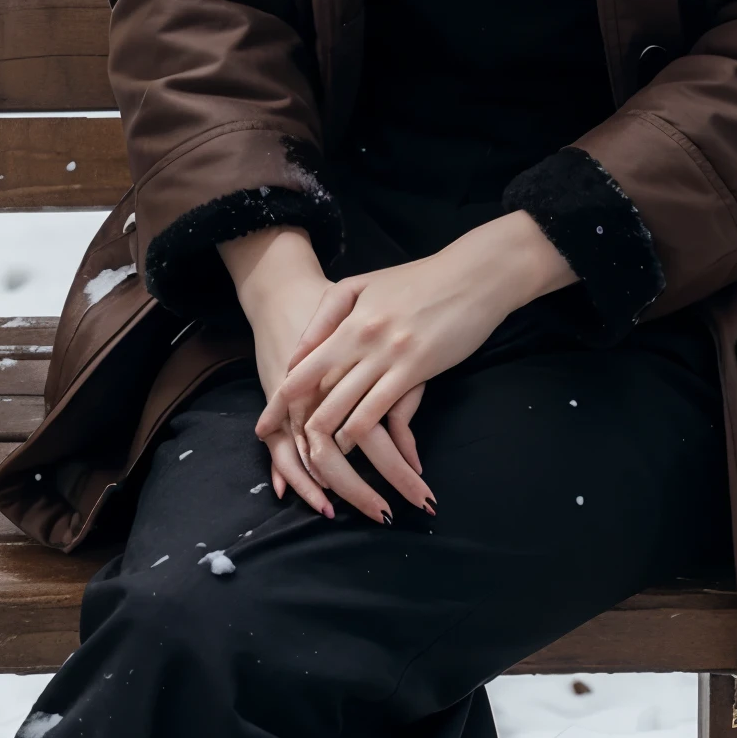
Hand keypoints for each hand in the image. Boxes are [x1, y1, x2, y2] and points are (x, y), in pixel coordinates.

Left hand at [218, 225, 430, 521]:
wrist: (473, 275)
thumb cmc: (417, 279)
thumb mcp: (363, 284)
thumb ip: (327, 315)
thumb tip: (299, 353)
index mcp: (348, 321)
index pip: (302, 369)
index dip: (279, 402)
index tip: (263, 427)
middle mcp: (363, 341)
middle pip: (320, 397)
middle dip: (301, 432)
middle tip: (291, 457)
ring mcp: (390, 357)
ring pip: (348, 410)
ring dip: (333, 442)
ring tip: (323, 462)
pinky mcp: (417, 371)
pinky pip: (382, 412)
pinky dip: (365, 435)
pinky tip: (358, 448)